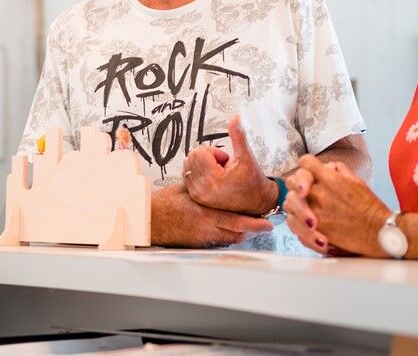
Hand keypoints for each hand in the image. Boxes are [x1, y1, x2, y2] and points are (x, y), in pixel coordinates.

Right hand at [151, 183, 272, 246]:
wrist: (150, 220)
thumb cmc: (166, 203)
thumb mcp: (187, 189)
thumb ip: (205, 186)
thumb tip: (217, 174)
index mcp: (205, 214)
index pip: (235, 221)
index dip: (254, 224)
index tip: (267, 224)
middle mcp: (206, 229)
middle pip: (237, 234)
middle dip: (252, 231)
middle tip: (264, 226)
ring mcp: (202, 239)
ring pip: (229, 240)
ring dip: (239, 234)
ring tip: (248, 227)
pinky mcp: (197, 244)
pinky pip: (218, 242)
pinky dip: (226, 236)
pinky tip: (229, 230)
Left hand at [182, 116, 278, 214]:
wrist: (257, 201)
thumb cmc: (253, 181)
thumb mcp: (246, 156)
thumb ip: (238, 136)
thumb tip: (235, 118)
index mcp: (214, 180)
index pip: (199, 152)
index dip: (213, 152)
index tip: (225, 159)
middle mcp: (203, 190)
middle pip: (191, 157)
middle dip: (207, 157)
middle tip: (222, 165)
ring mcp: (199, 195)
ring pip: (188, 166)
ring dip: (202, 165)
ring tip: (218, 172)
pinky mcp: (197, 197)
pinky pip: (187, 176)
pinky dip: (198, 172)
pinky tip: (213, 177)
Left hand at [283, 154, 388, 256]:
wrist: (377, 232)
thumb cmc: (369, 206)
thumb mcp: (356, 180)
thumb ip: (338, 170)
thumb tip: (327, 166)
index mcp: (329, 179)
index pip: (306, 162)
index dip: (307, 165)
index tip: (310, 171)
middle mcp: (318, 194)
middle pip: (291, 182)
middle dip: (296, 184)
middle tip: (302, 191)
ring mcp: (314, 212)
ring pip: (288, 204)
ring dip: (294, 205)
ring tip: (304, 209)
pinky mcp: (313, 231)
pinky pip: (293, 224)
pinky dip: (297, 223)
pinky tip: (306, 224)